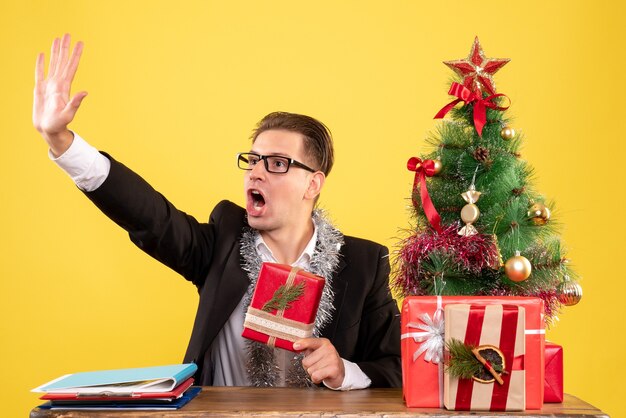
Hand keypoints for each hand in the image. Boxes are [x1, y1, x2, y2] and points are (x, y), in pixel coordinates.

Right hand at [33, 34, 86, 156]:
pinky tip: (41, 55)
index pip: (71, 66)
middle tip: (67, 34)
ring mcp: (49, 86)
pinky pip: (39, 73)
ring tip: (57, 39)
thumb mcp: (69, 114)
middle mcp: (58, 84)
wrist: (49, 131)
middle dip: (65, 48)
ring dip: (54, 52)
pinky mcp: (40, 89)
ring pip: (52, 64)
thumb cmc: (59, 125)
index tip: (80, 42)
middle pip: (62, 61)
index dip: (75, 54)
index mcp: (65, 87)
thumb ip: (76, 103)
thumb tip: (86, 92)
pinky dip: (40, 63)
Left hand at [294, 337, 344, 387]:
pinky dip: (316, 379)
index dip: (302, 344)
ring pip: (310, 370)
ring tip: (320, 371)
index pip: (311, 342)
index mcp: (323, 343)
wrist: (339, 372)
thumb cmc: (326, 362)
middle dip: (308, 367)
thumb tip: (295, 346)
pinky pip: (315, 376)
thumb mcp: (318, 352)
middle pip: (306, 361)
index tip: (295, 346)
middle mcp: (328, 349)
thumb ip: (307, 349)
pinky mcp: (333, 369)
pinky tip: (322, 376)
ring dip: (313, 373)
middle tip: (317, 366)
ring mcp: (332, 358)